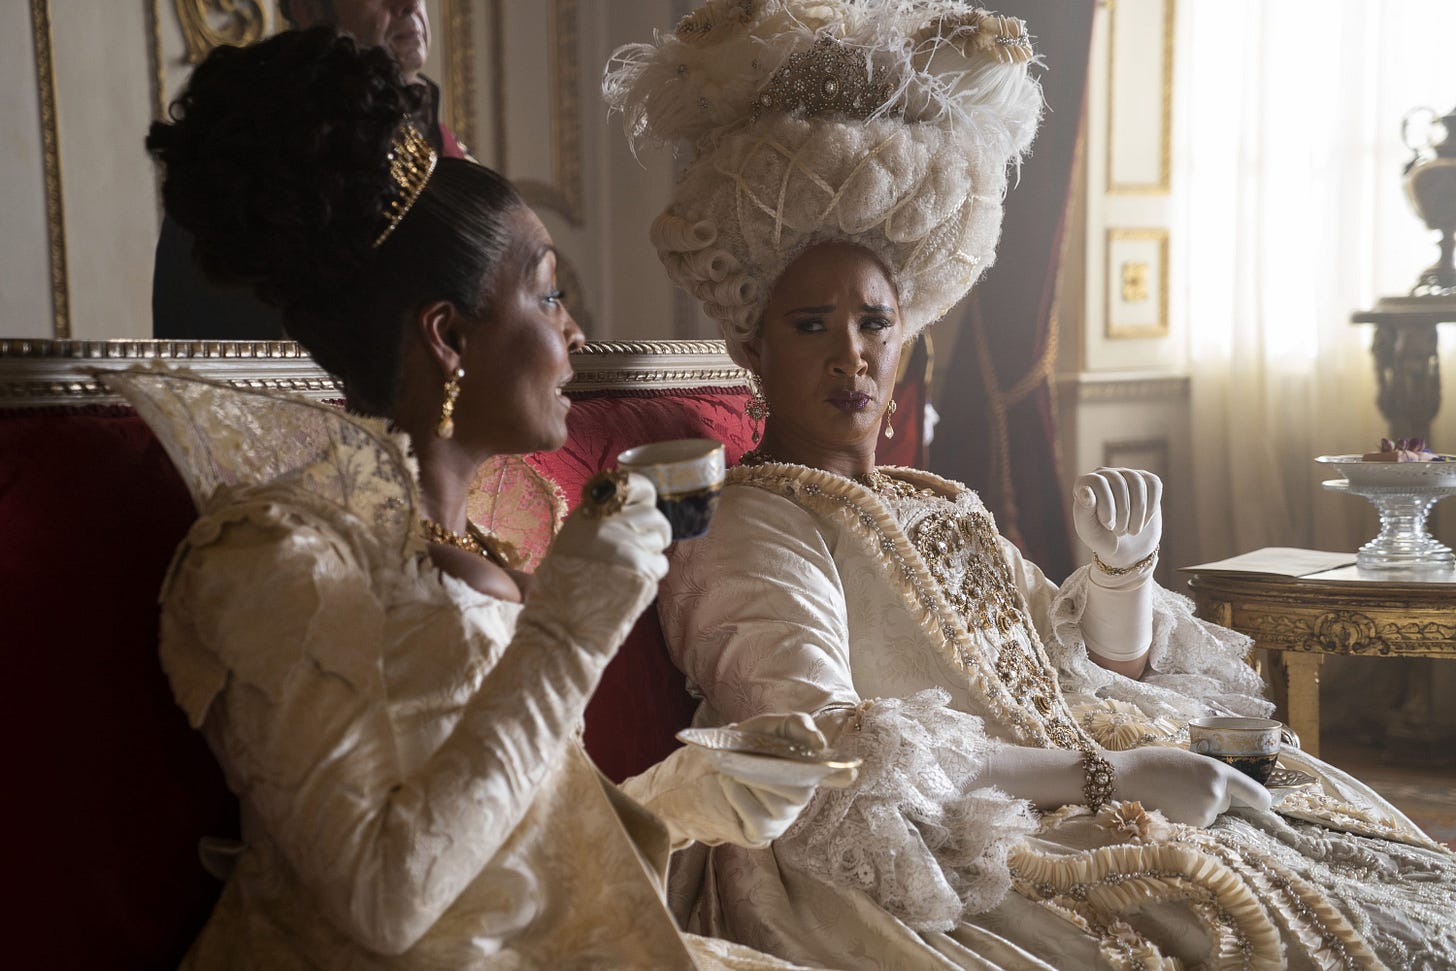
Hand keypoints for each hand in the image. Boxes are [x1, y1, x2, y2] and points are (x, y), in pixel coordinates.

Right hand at [549, 472, 670, 580]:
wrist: (561, 618)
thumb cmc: (567, 583)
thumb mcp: (574, 537)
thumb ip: (603, 519)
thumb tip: (638, 507)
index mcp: (590, 512)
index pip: (631, 484)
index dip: (645, 495)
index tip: (645, 507)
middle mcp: (607, 523)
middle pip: (654, 515)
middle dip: (656, 532)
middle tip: (645, 546)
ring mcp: (625, 544)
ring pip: (660, 539)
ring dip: (651, 555)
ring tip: (631, 570)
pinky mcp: (640, 567)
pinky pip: (661, 563)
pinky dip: (652, 575)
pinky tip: (632, 584)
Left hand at [714, 712, 857, 843]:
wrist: (710, 770)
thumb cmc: (746, 747)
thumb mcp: (768, 727)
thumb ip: (795, 725)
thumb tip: (818, 742)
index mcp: (807, 767)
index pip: (837, 774)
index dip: (840, 773)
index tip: (846, 771)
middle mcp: (802, 794)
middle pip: (801, 788)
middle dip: (773, 773)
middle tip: (748, 760)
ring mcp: (785, 817)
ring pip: (779, 804)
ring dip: (751, 782)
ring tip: (732, 771)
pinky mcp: (765, 833)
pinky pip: (758, 817)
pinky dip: (739, 797)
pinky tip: (728, 785)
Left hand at [1073, 468, 1161, 584]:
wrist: (1125, 548)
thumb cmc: (1101, 537)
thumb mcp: (1088, 529)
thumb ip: (1083, 510)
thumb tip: (1085, 490)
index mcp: (1085, 483)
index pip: (1097, 482)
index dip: (1106, 505)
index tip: (1108, 525)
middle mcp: (1105, 474)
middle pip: (1119, 483)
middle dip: (1122, 512)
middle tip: (1119, 532)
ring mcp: (1126, 475)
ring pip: (1138, 483)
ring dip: (1138, 512)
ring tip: (1132, 530)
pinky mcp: (1147, 481)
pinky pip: (1154, 485)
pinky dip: (1150, 507)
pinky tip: (1143, 521)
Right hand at [1106, 747, 1270, 826]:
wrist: (1123, 778)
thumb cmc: (1152, 764)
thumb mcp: (1190, 760)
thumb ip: (1211, 775)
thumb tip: (1227, 791)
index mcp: (1219, 772)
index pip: (1258, 795)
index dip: (1262, 801)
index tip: (1262, 804)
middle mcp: (1216, 795)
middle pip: (1226, 803)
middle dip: (1212, 799)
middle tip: (1185, 788)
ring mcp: (1203, 814)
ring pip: (1210, 815)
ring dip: (1197, 809)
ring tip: (1172, 795)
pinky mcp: (1189, 828)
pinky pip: (1196, 824)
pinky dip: (1186, 818)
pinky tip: (1168, 806)